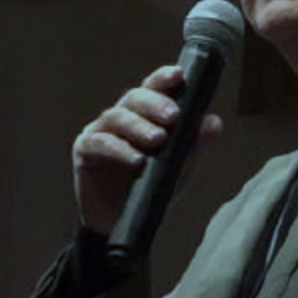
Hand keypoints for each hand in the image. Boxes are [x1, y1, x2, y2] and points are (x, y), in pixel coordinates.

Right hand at [72, 65, 223, 236]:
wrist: (121, 222)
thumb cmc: (149, 187)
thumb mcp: (178, 166)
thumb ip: (193, 144)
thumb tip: (213, 122)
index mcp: (142, 114)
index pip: (152, 88)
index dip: (163, 78)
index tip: (179, 75)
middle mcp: (120, 116)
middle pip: (134, 98)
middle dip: (155, 104)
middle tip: (173, 117)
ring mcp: (99, 131)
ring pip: (117, 117)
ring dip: (138, 126)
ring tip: (158, 140)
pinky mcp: (84, 151)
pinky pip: (100, 143)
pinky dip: (119, 149)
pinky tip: (136, 160)